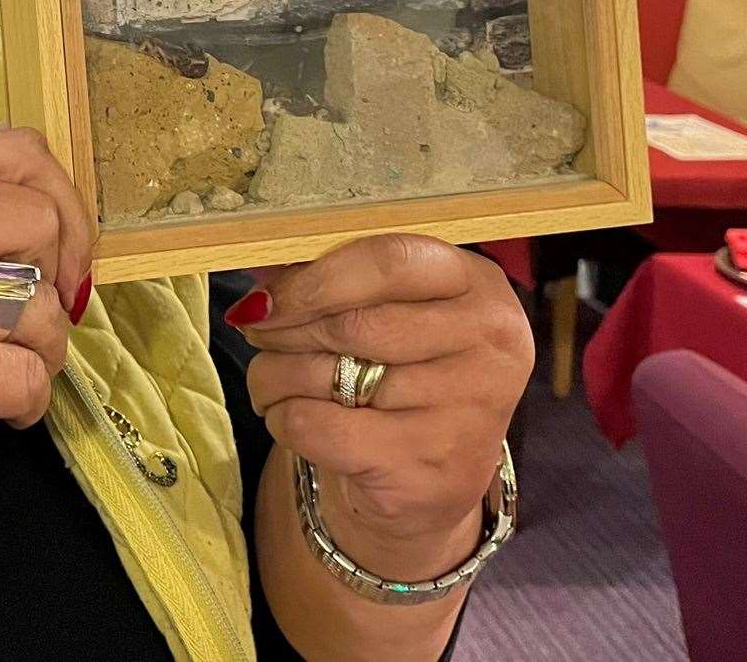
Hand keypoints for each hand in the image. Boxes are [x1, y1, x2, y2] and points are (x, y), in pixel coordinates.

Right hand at [0, 128, 93, 530]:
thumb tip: (50, 212)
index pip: (13, 149)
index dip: (61, 202)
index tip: (56, 256)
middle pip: (38, 218)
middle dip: (54, 278)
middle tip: (24, 321)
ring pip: (39, 304)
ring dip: (43, 352)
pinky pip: (27, 376)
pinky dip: (27, 405)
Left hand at [232, 235, 532, 573]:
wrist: (428, 484)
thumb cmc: (398, 375)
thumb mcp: (387, 311)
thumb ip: (333, 277)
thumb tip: (263, 267)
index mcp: (479, 286)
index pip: (390, 262)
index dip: (314, 277)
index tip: (266, 294)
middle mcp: (488, 344)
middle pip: (352, 322)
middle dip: (284, 327)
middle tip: (258, 331)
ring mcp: (464, 410)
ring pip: (323, 374)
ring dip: (274, 374)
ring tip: (273, 378)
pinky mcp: (424, 466)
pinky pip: (313, 425)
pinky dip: (282, 418)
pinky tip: (290, 418)